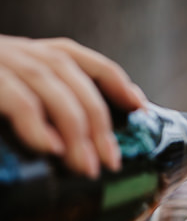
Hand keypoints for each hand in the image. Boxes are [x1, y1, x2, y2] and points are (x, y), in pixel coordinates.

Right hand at [0, 35, 146, 176]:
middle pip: (68, 72)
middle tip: (111, 163)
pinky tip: (51, 149)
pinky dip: (37, 124)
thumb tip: (78, 159)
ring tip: (87, 167)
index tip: (140, 108)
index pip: (77, 58)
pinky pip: (17, 99)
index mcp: (26, 57)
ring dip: (74, 127)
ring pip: (47, 83)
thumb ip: (42, 119)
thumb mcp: (11, 106)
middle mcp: (15, 52)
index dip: (113, 79)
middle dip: (97, 118)